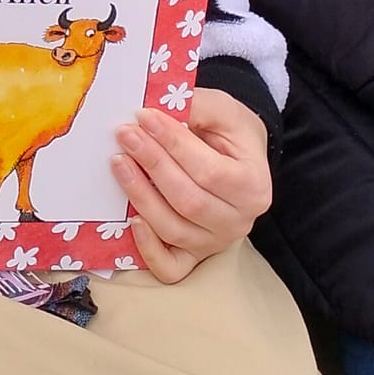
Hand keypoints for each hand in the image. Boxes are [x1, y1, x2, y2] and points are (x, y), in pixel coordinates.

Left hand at [112, 91, 272, 283]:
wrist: (239, 157)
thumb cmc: (231, 133)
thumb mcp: (224, 110)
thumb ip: (198, 106)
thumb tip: (158, 112)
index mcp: (254, 186)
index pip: (209, 170)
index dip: (173, 144)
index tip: (143, 117)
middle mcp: (239, 221)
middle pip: (189, 201)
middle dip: (152, 165)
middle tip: (125, 135)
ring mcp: (216, 242)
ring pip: (174, 230)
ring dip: (141, 196)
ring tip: (119, 163)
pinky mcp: (195, 256)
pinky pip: (170, 267)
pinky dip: (148, 249)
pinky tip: (131, 220)